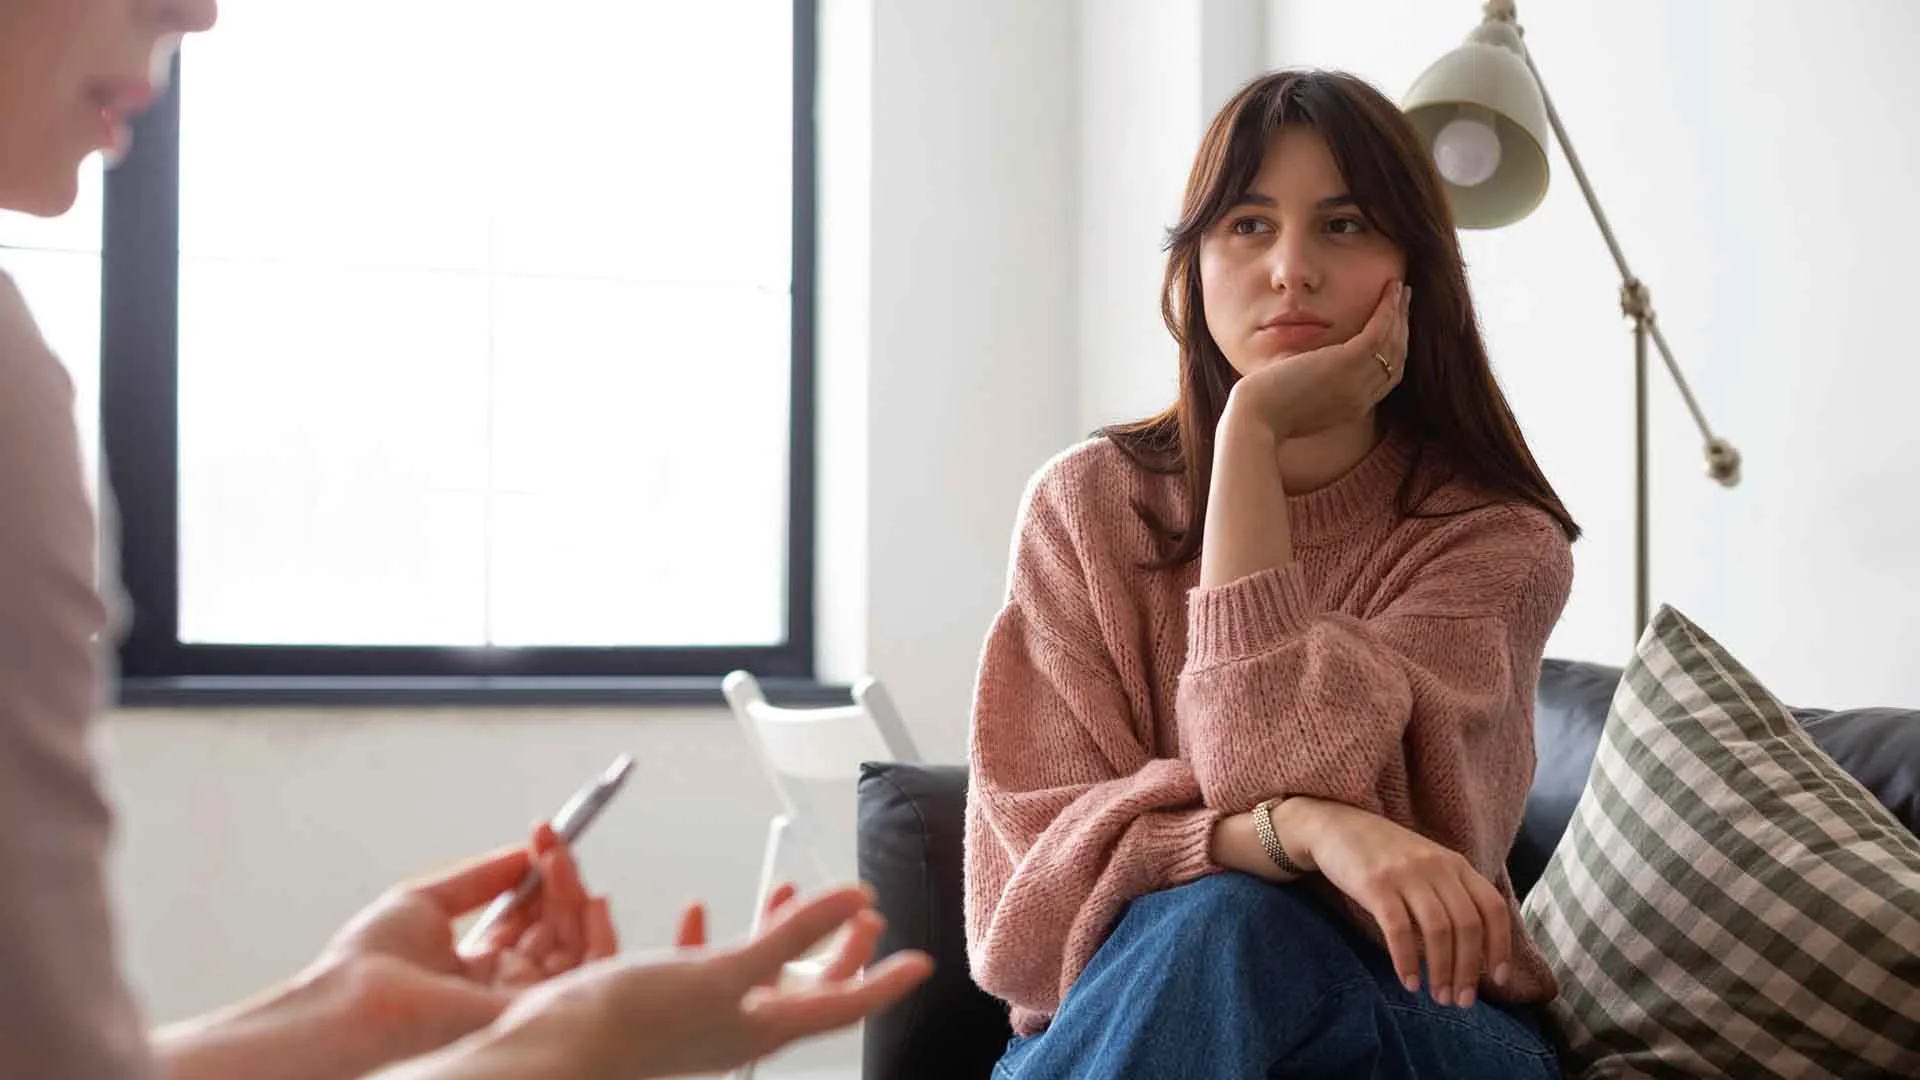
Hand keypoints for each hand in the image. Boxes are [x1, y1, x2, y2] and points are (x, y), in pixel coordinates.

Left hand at [318, 824, 617, 1064]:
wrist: (351, 1003)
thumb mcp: (425, 901)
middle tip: (553, 844)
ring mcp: (520, 1002)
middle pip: (557, 931)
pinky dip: (601, 938)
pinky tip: (593, 901)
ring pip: (578, 951)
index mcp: (475, 968)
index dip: (540, 878)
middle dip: (560, 881)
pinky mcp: (535, 1013)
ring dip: (578, 900)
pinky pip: (588, 979)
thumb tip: (522, 854)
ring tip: (562, 862)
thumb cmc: (366, 966)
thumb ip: (479, 878)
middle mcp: (503, 988)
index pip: (529, 921)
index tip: (543, 839)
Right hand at [463, 885, 932, 1079]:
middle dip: (837, 946)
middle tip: (865, 913)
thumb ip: (790, 935)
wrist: (545, 1057)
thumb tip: (854, 901)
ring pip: (758, 974)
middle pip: (807, 987)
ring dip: (781, 933)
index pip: (842, 1001)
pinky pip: (704, 969)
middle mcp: (738, 1027)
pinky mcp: (663, 1007)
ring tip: (789, 891)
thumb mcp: (722, 973)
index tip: (921, 962)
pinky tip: (699, 910)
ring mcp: (701, 1020)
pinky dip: (714, 936)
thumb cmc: (628, 1025)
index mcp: (762, 1026)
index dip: (884, 980)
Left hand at [1227, 279, 1409, 439]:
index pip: (1387, 377)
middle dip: (1403, 327)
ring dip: (1400, 313)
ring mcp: (1357, 382)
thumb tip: (1305, 362)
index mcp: (1352, 407)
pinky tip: (1390, 291)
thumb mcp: (1299, 398)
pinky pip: (1378, 332)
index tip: (1395, 327)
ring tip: (1400, 289)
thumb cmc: (1265, 410)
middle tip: (1404, 301)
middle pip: (1396, 359)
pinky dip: (1388, 310)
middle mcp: (1362, 397)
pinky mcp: (1346, 364)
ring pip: (1392, 343)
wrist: (1255, 420)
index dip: (1395, 349)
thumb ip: (1314, 383)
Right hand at [1272, 796, 1509, 1008]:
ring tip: (1437, 996)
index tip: (1499, 979)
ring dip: (1441, 970)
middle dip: (1468, 970)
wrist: (1336, 825)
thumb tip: (1474, 949)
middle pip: (1467, 925)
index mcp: (1455, 864)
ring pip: (1438, 930)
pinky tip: (1408, 981)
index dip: (1500, 946)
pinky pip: (1399, 929)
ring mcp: (1406, 874)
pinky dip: (1407, 960)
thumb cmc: (1385, 855)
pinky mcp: (1375, 884)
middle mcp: (1436, 867)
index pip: (1492, 908)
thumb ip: (1451, 893)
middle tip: (1461, 1001)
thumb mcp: (1427, 865)